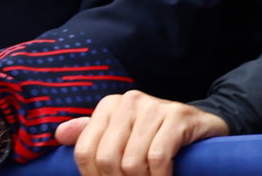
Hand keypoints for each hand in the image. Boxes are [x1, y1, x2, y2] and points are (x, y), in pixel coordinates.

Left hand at [55, 90, 228, 175]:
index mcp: (110, 106)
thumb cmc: (155, 138)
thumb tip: (60, 133)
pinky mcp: (179, 115)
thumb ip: (91, 137)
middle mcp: (130, 100)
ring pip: (131, 161)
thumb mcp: (122, 138)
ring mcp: (155, 105)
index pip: (85, 152)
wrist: (201, 128)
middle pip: (106, 158)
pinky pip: (158, 156)